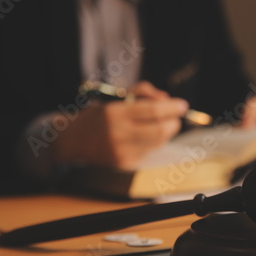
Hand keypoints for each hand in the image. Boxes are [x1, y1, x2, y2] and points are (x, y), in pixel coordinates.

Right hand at [54, 82, 187, 169]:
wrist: (72, 141)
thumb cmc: (98, 115)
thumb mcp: (115, 97)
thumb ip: (142, 92)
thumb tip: (166, 98)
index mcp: (114, 113)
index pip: (153, 111)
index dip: (172, 108)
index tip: (183, 105)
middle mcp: (118, 134)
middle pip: (160, 130)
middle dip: (174, 122)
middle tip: (176, 116)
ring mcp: (121, 151)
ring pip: (158, 142)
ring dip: (167, 132)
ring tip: (165, 124)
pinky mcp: (124, 163)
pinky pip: (149, 151)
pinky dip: (155, 142)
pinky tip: (150, 135)